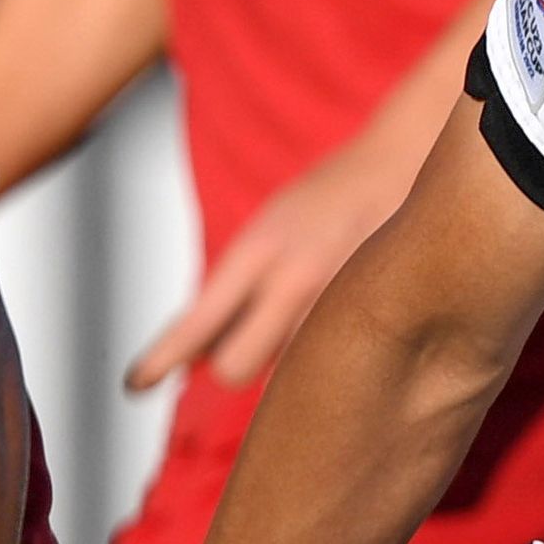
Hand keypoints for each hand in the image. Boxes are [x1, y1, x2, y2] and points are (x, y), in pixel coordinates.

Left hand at [131, 140, 417, 392]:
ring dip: (288, 360)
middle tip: (242, 350)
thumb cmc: (331, 197)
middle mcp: (296, 279)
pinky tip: (346, 324)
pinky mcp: (376, 316)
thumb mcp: (268, 230)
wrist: (407, 161)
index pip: (198, 321)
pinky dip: (328, 355)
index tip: (136, 383)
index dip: (162, 358)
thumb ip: (232, 290)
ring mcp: (338, 302)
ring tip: (310, 316)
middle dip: (232, 367)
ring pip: (287, 372)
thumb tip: (193, 355)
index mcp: (260, 250)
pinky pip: (331, 363)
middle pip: (235, 368)